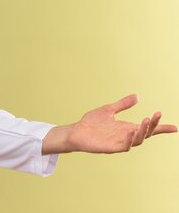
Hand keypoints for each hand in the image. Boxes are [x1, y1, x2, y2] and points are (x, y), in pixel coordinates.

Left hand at [43, 94, 176, 154]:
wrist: (76, 131)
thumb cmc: (92, 122)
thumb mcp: (109, 110)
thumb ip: (122, 104)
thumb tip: (137, 96)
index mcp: (128, 128)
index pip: (148, 129)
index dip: (161, 128)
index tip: (175, 127)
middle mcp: (126, 136)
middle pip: (145, 133)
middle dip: (153, 125)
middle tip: (157, 114)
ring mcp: (120, 143)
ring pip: (138, 140)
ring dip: (143, 131)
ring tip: (146, 119)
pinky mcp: (112, 148)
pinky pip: (125, 146)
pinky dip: (130, 139)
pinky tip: (131, 130)